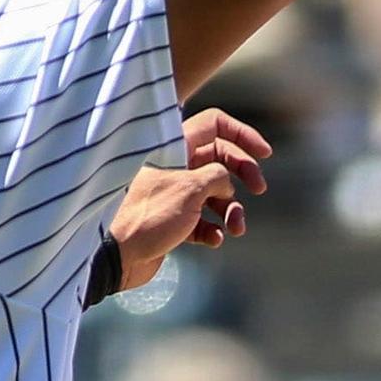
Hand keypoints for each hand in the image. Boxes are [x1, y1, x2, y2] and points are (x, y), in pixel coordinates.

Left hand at [107, 108, 267, 291]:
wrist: (116, 256)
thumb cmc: (148, 215)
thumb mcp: (190, 188)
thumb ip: (217, 175)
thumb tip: (226, 183)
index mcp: (175, 147)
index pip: (214, 125)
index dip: (242, 134)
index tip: (264, 154)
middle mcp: (175, 166)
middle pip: (220, 159)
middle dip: (243, 174)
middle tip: (259, 189)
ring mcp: (175, 194)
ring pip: (215, 194)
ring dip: (232, 210)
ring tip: (235, 229)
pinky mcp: (174, 222)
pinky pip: (203, 221)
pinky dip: (213, 230)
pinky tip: (213, 240)